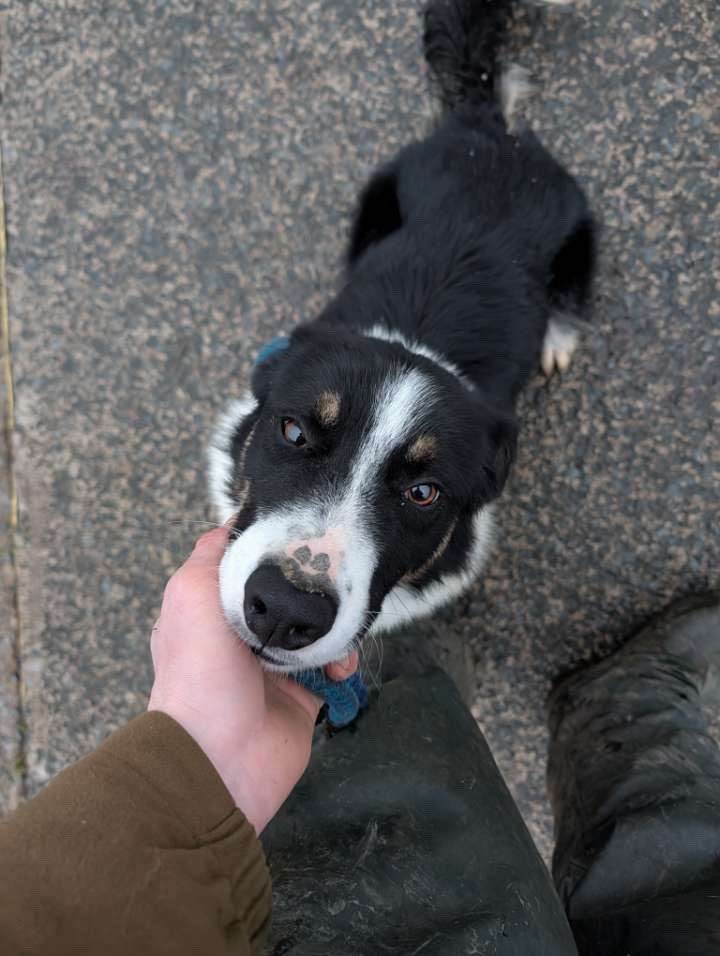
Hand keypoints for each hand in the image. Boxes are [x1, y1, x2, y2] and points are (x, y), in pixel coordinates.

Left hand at [148, 527, 356, 832]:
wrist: (219, 760)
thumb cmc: (200, 671)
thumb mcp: (190, 594)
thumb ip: (213, 555)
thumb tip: (237, 522)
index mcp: (209, 607)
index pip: (245, 561)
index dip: (271, 543)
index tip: (304, 527)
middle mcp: (240, 631)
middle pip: (287, 590)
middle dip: (313, 583)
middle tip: (339, 574)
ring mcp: (274, 663)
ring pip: (316, 624)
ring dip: (333, 622)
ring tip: (340, 627)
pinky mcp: (304, 693)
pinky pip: (333, 664)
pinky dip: (343, 659)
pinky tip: (341, 664)